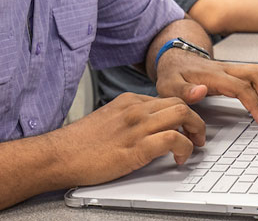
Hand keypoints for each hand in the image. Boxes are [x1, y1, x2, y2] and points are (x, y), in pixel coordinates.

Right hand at [47, 92, 205, 186]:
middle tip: (198, 135)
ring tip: (194, 146)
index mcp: (129, 101)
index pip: (167, 98)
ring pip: (182, 114)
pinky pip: (173, 139)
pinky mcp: (137, 147)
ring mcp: (137, 127)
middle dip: (196, 119)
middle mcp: (136, 109)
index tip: (188, 124)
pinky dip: (184, 148)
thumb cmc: (80, 143)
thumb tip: (147, 126)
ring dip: (196, 131)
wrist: (59, 156)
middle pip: (180, 102)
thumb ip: (129, 118)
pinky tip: (180, 158)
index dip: (183, 111)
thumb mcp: (109, 119)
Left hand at [156, 52, 257, 128]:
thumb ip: (184, 91)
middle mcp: (227, 69)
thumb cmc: (174, 74)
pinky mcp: (236, 71)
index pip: (242, 88)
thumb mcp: (169, 86)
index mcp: (213, 75)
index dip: (256, 104)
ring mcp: (233, 69)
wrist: (175, 59)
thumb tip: (201, 91)